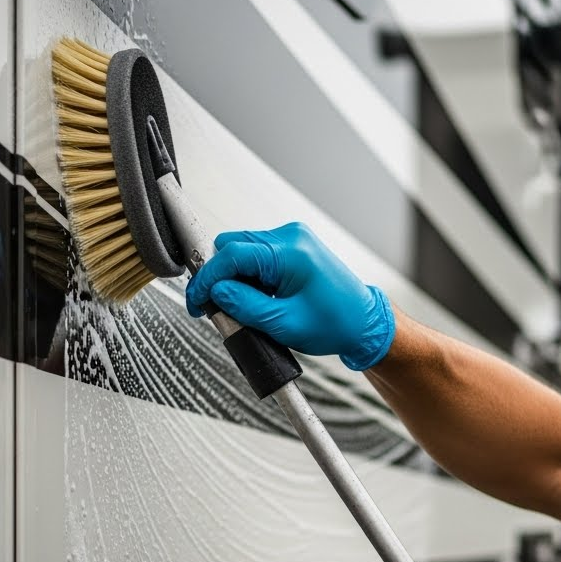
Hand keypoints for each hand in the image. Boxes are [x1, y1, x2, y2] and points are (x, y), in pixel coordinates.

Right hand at [186, 222, 394, 370]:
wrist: (364, 323)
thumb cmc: (336, 324)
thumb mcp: (284, 323)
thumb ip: (244, 306)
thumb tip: (216, 294)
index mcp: (290, 251)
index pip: (232, 254)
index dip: (207, 279)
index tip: (196, 301)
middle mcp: (290, 237)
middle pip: (233, 247)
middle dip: (219, 277)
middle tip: (216, 308)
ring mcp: (292, 240)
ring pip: (242, 252)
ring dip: (234, 279)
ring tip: (242, 309)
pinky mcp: (292, 249)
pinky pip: (257, 257)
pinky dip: (249, 278)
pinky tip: (255, 300)